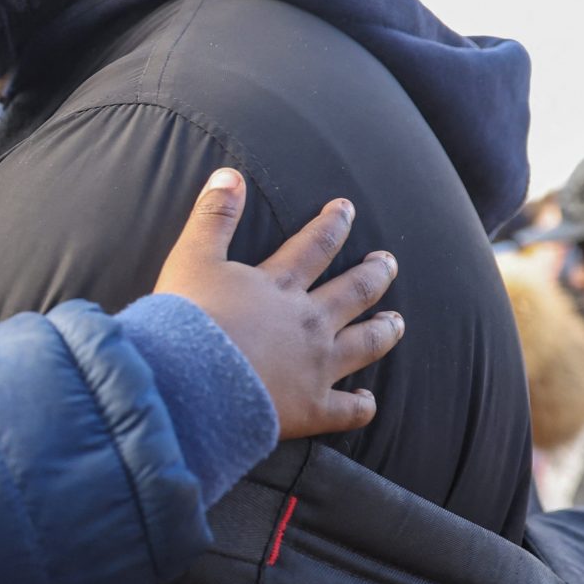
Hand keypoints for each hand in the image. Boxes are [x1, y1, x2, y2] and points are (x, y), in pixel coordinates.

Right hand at [153, 169, 402, 439]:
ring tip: (397, 321)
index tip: (346, 209)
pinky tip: (368, 399)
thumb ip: (213, 216)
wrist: (188, 381)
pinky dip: (362, 404)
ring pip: (365, 345)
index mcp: (281, 285)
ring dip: (384, 331)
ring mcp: (316, 366)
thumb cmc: (187, 320)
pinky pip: (348, 409)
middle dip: (374, 274)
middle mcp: (309, 322)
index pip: (315, 246)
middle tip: (388, 263)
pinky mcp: (312, 408)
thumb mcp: (192, 258)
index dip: (332, 224)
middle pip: (353, 292)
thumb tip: (230, 174)